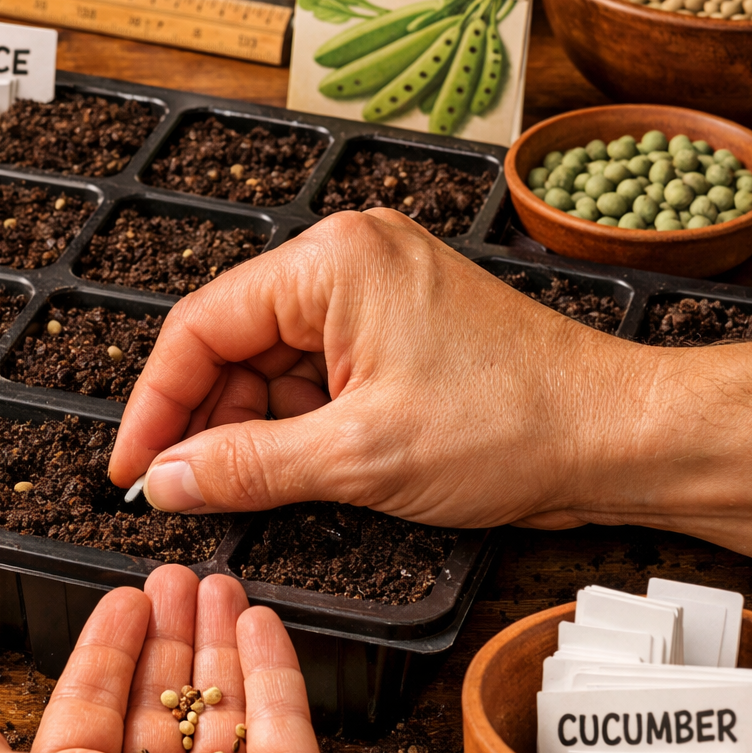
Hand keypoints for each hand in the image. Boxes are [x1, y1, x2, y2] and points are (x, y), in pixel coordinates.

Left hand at [0, 565, 369, 752]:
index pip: (88, 710)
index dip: (104, 649)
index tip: (125, 598)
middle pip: (155, 701)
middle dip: (164, 634)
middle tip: (175, 577)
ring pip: (218, 706)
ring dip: (215, 639)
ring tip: (217, 582)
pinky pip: (283, 724)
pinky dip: (272, 669)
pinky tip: (258, 619)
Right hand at [106, 209, 751, 562]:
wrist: (619, 438)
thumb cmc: (516, 424)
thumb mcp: (360, 456)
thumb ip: (247, 467)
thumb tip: (168, 479)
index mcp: (331, 262)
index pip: (201, 326)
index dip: (155, 403)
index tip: (131, 465)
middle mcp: (346, 262)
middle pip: (231, 344)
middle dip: (205, 421)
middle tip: (180, 490)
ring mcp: (371, 296)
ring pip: (268, 366)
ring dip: (249, 429)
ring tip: (241, 490)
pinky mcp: (392, 333)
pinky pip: (311, 376)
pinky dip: (292, 426)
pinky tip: (289, 471)